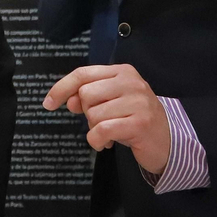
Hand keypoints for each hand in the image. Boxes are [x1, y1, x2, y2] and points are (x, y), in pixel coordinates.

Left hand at [43, 63, 171, 174]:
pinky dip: (97, 141)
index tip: (47, 103)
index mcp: (123, 72)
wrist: (168, 141)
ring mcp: (138, 102)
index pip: (83, 74)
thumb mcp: (111, 103)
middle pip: (86, 94)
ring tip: (109, 133)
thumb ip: (89, 97)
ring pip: (93, 114)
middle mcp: (131, 82)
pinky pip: (101, 131)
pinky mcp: (140, 123)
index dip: (61, 88)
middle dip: (87, 113)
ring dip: (95, 129)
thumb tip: (68, 100)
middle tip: (102, 122)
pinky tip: (107, 144)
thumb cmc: (135, 120)